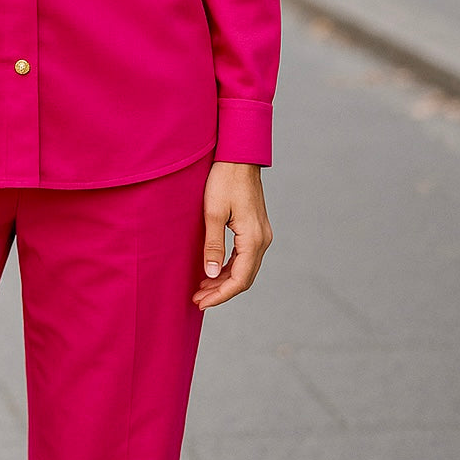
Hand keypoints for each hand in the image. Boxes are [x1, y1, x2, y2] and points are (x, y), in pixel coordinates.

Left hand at [192, 161, 271, 309]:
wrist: (239, 156)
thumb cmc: (224, 180)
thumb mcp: (213, 213)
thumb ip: (213, 245)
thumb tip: (210, 274)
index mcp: (254, 238)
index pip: (239, 279)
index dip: (220, 295)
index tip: (200, 302)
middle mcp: (262, 239)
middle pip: (244, 277)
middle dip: (220, 291)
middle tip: (197, 300)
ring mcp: (261, 234)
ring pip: (244, 268)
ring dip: (223, 280)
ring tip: (201, 289)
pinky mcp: (255, 228)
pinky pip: (244, 256)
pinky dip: (229, 267)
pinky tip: (212, 270)